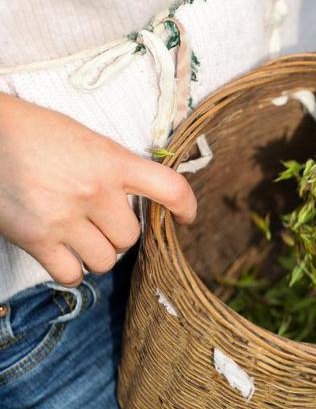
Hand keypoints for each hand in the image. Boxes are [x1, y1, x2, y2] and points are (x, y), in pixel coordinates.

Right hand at [0, 93, 196, 285]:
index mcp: (113, 161)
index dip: (187, 207)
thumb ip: (118, 168)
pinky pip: (72, 275)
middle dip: (120, 234)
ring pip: (106, 260)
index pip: (170, 188)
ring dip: (98, 253)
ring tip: (81, 236)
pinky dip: (72, 270)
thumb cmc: (37, 133)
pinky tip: (65, 254)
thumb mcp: (89, 141)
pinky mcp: (36, 238)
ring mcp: (65, 217)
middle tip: (102, 221)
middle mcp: (95, 192)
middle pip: (131, 237)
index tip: (187, 217)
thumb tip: (145, 195)